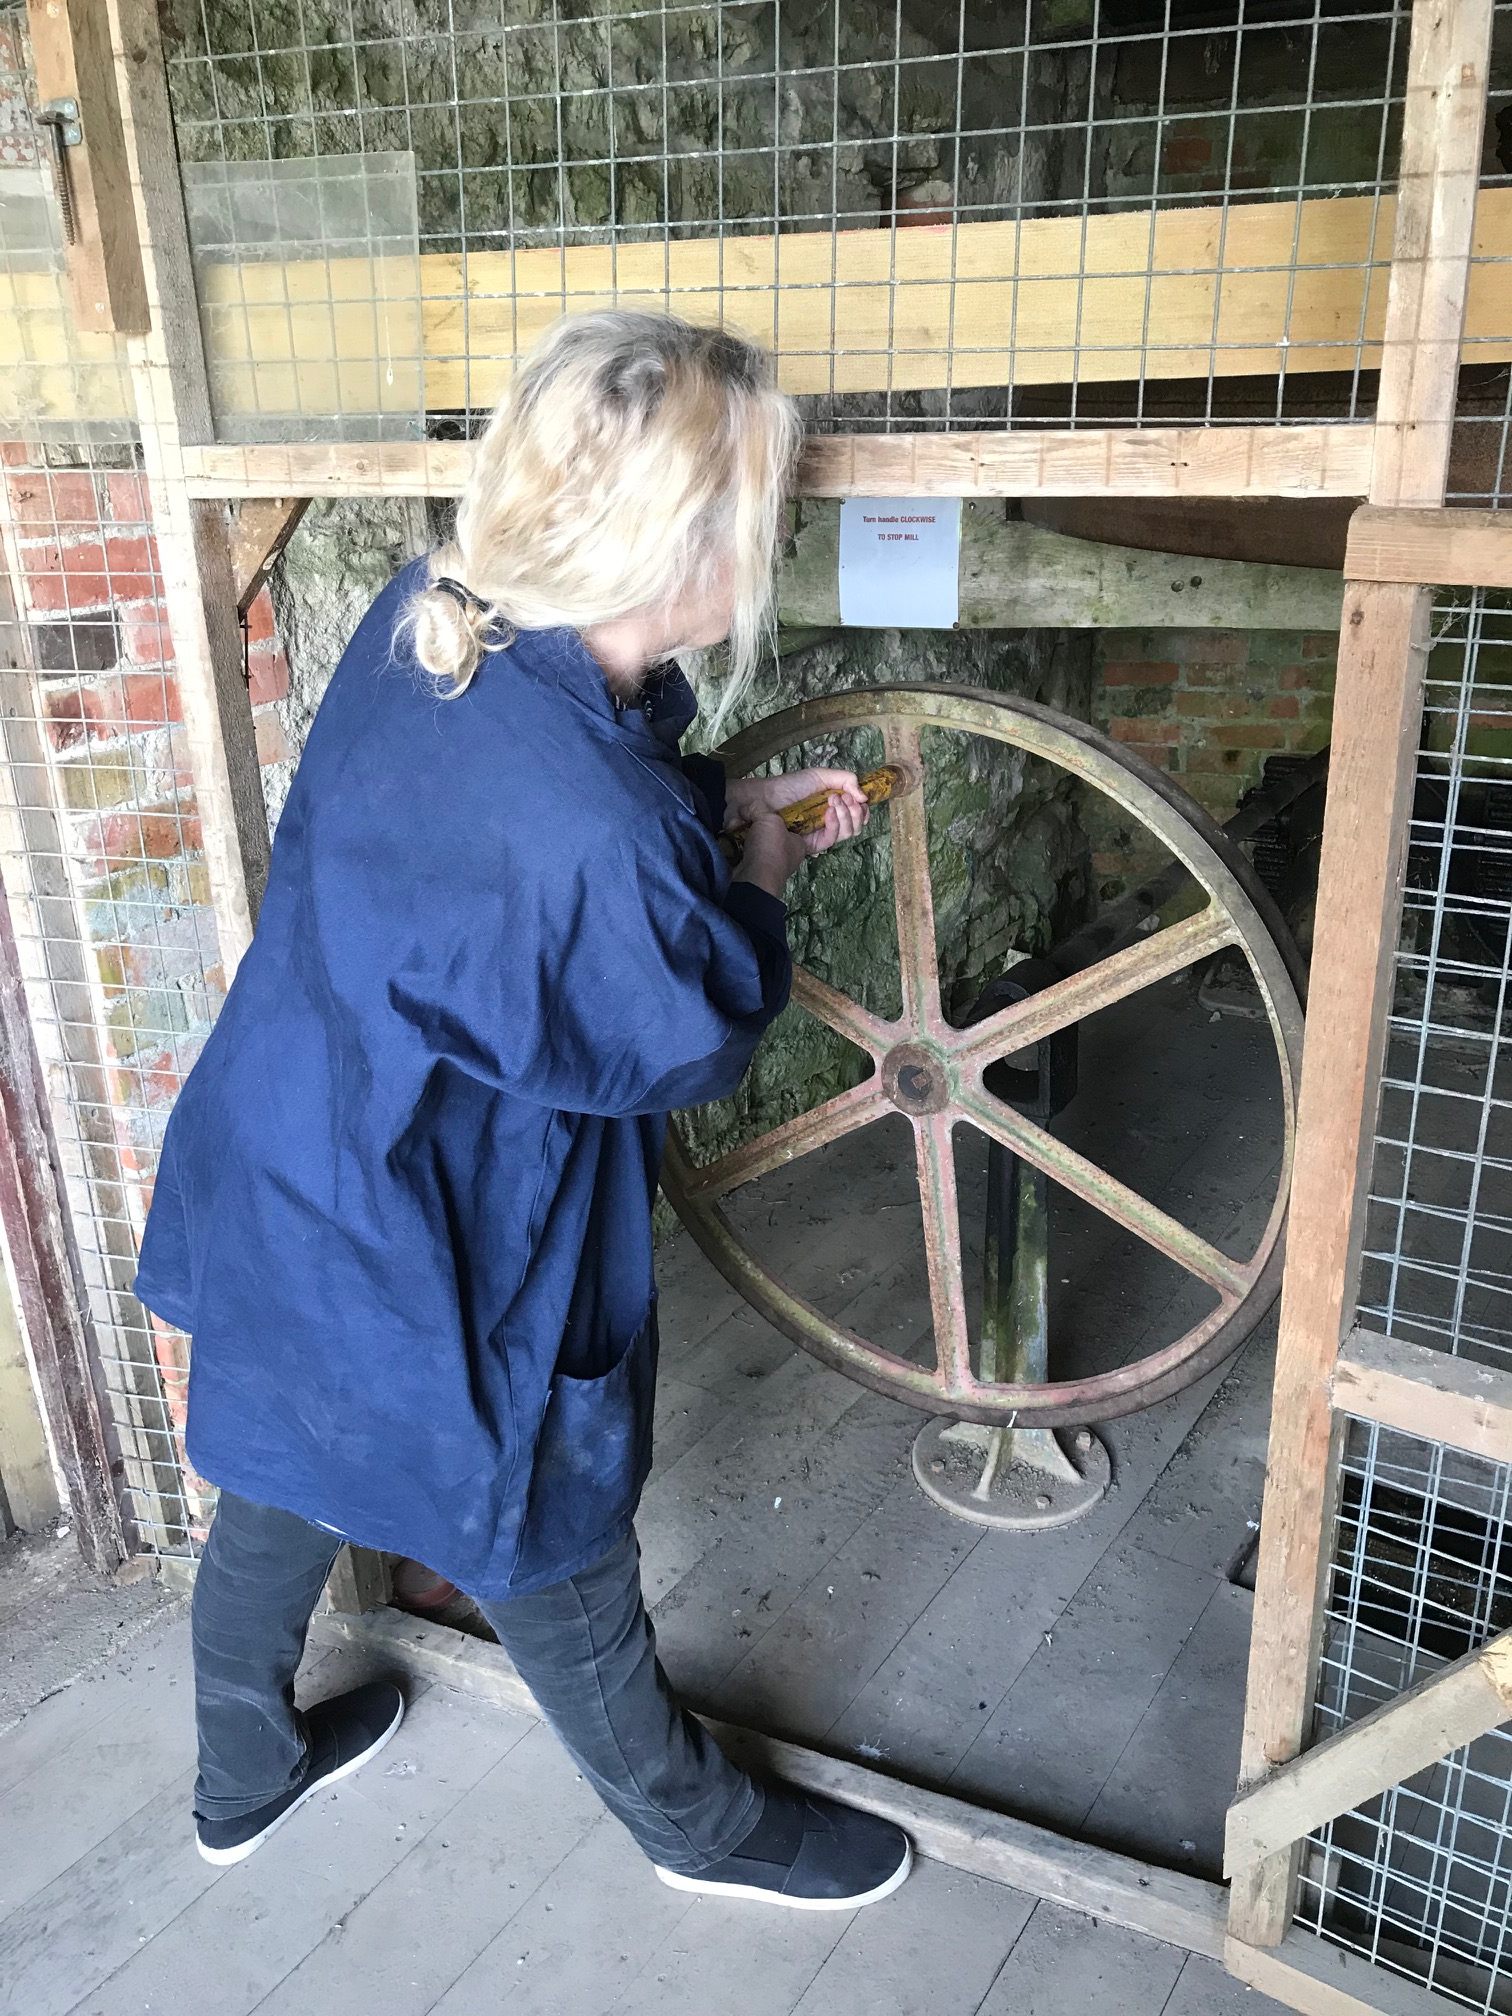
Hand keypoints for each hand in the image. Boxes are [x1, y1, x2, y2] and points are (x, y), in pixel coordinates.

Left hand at [726, 768, 870, 858]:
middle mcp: (831, 822)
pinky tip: (828, 811)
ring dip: (847, 815)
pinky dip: (835, 824)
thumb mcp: (820, 776)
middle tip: (844, 798)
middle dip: (857, 811)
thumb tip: (865, 797)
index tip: (860, 799)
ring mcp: (822, 833)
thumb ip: (845, 780)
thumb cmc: (790, 787)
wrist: (767, 799)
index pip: (859, 814)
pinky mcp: (813, 844)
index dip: (864, 809)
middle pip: (857, 825)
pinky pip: (833, 839)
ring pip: (848, 833)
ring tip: (833, 801)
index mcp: (835, 807)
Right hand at [731, 812, 808, 899]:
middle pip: (767, 830)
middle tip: (743, 816)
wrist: (753, 878)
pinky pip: (741, 849)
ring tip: (732, 826)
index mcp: (798, 844)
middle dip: (752, 821)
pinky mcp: (750, 868)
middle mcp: (784, 854)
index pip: (790, 825)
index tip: (762, 810)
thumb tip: (745, 809)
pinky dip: (733, 842)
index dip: (775, 816)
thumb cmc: (770, 848)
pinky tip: (728, 836)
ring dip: (739, 830)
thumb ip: (758, 808)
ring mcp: (766, 863)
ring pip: (752, 839)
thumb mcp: (769, 819)